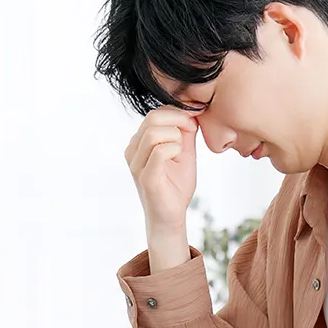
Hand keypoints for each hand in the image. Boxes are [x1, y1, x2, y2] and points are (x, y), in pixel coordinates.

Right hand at [124, 107, 198, 233]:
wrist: (171, 216)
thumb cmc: (176, 185)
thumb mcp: (184, 152)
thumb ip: (185, 132)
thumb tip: (192, 110)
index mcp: (139, 142)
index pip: (155, 113)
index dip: (178, 112)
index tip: (194, 121)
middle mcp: (133, 150)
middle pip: (152, 117)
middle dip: (178, 118)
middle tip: (193, 129)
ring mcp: (136, 164)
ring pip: (154, 132)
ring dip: (176, 136)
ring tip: (182, 150)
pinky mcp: (145, 177)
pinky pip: (159, 151)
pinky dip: (175, 149)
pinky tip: (179, 157)